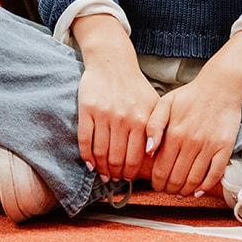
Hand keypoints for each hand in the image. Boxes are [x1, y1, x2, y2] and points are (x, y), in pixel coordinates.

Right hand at [76, 51, 158, 182]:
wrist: (112, 62)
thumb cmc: (135, 87)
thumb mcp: (153, 105)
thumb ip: (156, 129)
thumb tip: (152, 157)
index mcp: (142, 120)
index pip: (135, 158)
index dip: (130, 174)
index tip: (127, 179)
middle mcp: (124, 118)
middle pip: (117, 159)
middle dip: (115, 174)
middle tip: (114, 179)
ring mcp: (104, 114)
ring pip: (100, 152)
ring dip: (101, 168)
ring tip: (102, 173)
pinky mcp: (87, 109)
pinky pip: (85, 140)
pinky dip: (86, 156)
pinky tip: (90, 164)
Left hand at [143, 73, 241, 196]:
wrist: (220, 86)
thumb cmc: (191, 96)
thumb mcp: (165, 103)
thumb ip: (153, 125)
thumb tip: (148, 151)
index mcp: (174, 133)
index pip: (161, 169)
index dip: (156, 182)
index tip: (156, 184)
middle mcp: (191, 142)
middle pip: (176, 178)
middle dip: (169, 189)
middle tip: (167, 190)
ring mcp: (209, 146)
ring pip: (194, 180)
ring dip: (185, 190)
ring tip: (180, 192)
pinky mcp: (224, 148)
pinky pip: (215, 174)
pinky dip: (205, 186)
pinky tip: (198, 190)